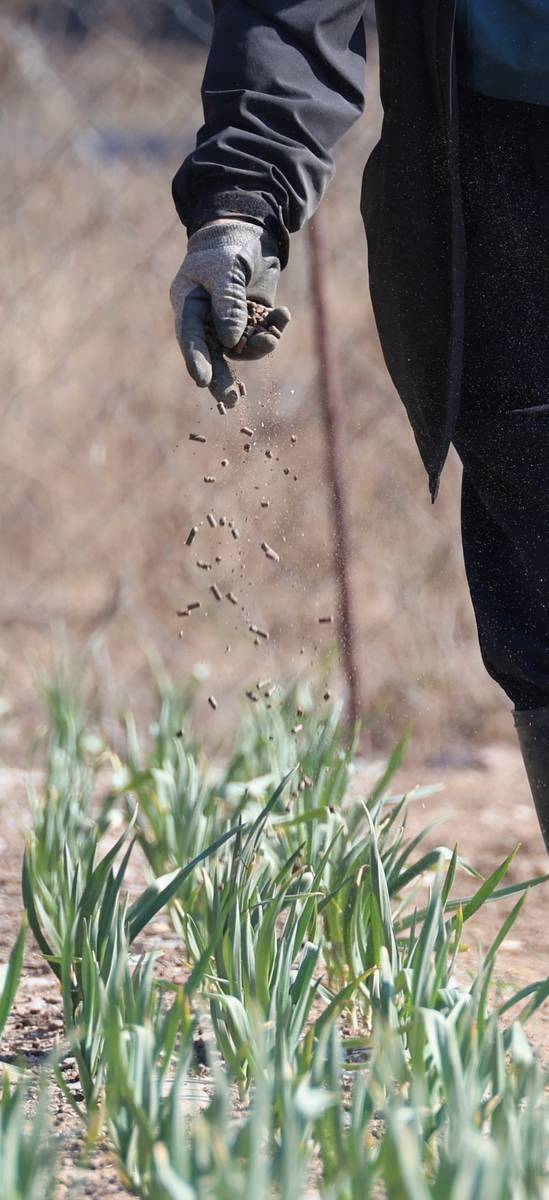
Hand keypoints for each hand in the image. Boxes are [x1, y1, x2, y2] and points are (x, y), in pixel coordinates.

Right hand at [170, 220, 289, 405]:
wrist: (251, 231)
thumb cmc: (229, 246)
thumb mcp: (227, 270)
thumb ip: (229, 304)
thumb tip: (232, 343)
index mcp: (189, 303)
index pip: (191, 336)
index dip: (196, 360)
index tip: (202, 381)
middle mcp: (206, 317)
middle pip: (212, 353)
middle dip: (223, 377)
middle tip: (231, 402)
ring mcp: (229, 321)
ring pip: (240, 349)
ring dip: (258, 348)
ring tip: (271, 339)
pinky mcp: (251, 321)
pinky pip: (261, 336)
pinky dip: (274, 330)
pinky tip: (282, 314)